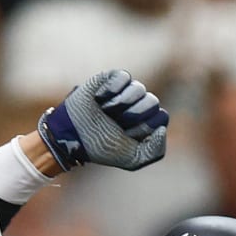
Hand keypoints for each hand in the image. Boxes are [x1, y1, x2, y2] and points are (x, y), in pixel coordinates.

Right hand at [36, 69, 169, 172]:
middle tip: (115, 123)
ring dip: (119, 104)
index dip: (144, 127)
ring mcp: (127, 91)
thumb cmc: (101, 146)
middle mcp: (139, 106)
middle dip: (132, 116)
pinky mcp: (113, 78)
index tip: (126, 136)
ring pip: (139, 89)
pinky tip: (99, 99)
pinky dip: (111, 90)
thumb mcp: (132, 159)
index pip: (161, 117)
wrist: (72, 134)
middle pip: (152, 102)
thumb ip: (155, 152)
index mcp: (147, 123)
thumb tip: (162, 128)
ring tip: (104, 112)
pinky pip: (124, 77)